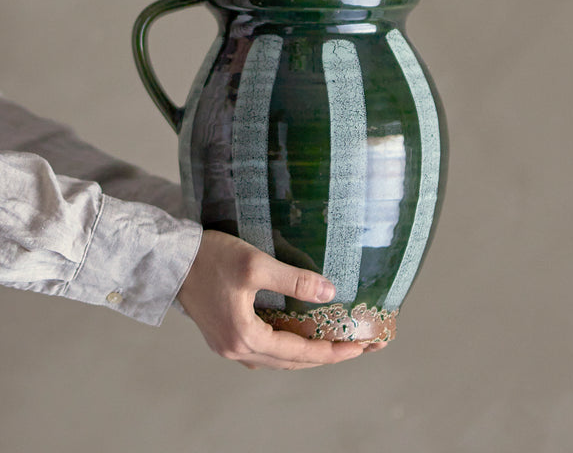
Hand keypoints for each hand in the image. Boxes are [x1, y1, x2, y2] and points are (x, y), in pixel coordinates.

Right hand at [177, 230, 382, 369]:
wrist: (167, 258)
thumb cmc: (209, 257)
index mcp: (245, 337)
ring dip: (304, 354)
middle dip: (324, 356)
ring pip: (276, 359)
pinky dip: (284, 346)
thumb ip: (294, 279)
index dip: (332, 351)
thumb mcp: (256, 263)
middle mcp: (236, 349)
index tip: (359, 348)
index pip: (300, 352)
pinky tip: (294, 335)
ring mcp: (226, 345)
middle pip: (290, 362)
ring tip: (331, 344)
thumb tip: (330, 293)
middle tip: (354, 348)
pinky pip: (261, 350)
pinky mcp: (221, 335)